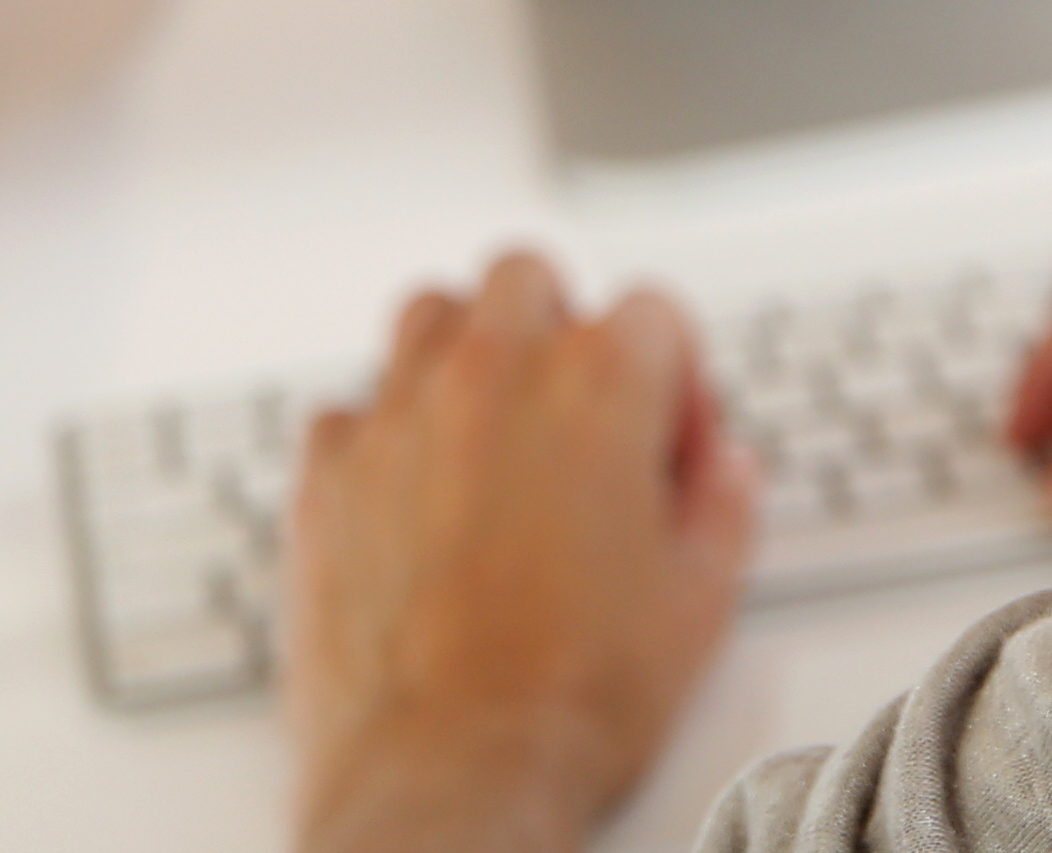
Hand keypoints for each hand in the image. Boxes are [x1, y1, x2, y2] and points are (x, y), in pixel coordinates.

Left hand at [283, 252, 755, 852]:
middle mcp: (490, 373)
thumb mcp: (702, 600)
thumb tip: (721, 468)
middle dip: (562, 329)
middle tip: (580, 417)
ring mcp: (397, 415)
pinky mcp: (326, 473)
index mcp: (596, 384)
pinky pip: (351, 408)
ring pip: (429, 314)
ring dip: (466, 352)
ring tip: (493, 435)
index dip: (676, 377)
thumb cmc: (572, 696)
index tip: (670, 441)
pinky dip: (384, 434)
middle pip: (528, 278)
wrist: (452, 773)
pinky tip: (414, 496)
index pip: (653, 310)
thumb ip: (724, 503)